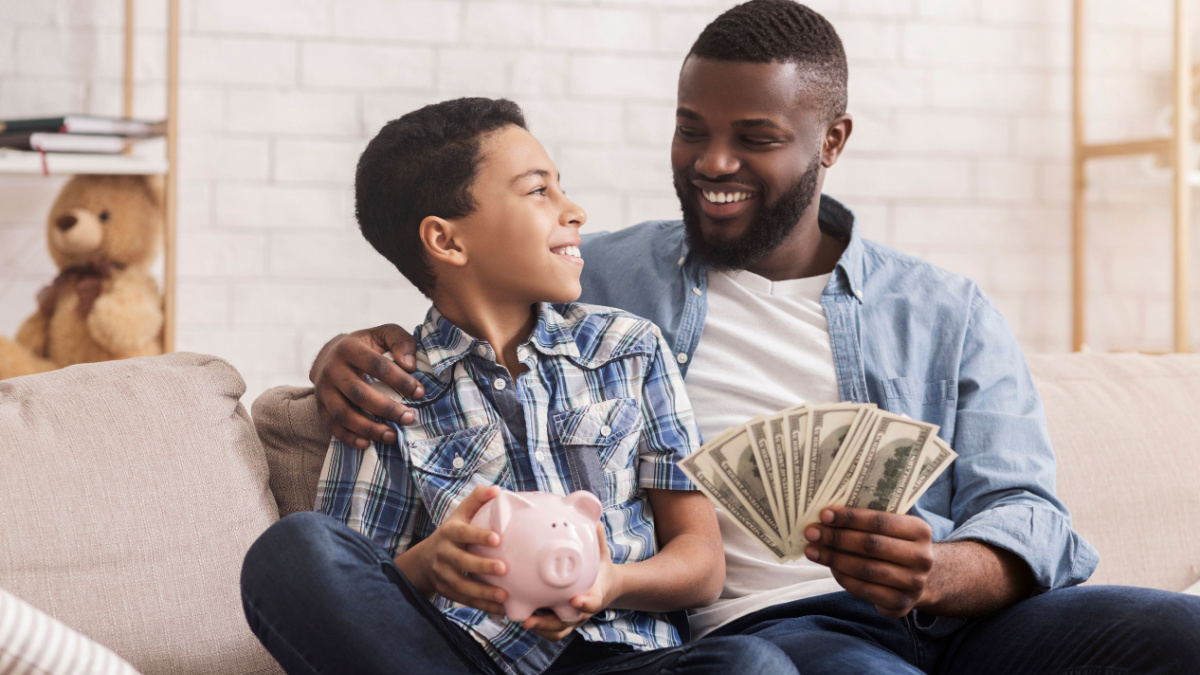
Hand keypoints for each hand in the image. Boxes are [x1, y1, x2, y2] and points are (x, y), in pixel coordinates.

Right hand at [311, 324, 424, 448]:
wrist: (328, 355)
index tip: (419, 392)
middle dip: (386, 408)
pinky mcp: (320, 406)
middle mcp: (332, 369)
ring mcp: (323, 390)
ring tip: (392, 436)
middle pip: (359, 393)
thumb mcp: (383, 334)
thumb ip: (401, 341)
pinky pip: (332, 426)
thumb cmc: (365, 346)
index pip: (376, 365)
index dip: (399, 380)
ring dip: (368, 428)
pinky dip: (349, 437)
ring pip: (343, 414)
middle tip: (409, 417)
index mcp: (349, 348)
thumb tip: (410, 365)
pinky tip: (367, 444)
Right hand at [410, 485, 509, 615]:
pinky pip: (465, 601)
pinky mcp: (447, 591)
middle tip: (504, 569)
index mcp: (449, 533)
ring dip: (483, 592)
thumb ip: (477, 499)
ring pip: (462, 586)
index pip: (463, 533)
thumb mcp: (461, 513)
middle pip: (461, 562)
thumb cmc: (454, 531)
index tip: (498, 539)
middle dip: (482, 567)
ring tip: (504, 596)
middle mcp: (444, 554)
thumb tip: (497, 490)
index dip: (478, 536)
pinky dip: (482, 606)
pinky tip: (501, 609)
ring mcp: (443, 575)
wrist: (426, 558)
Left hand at [522, 523, 617, 640]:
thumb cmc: (600, 567)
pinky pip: (551, 630)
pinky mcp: (563, 621)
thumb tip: (593, 519)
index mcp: (595, 593)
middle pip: (567, 623)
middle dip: (548, 623)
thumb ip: (597, 538)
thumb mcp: (602, 553)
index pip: (593, 601)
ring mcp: (572, 618)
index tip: (575, 600)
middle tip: (530, 618)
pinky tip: (520, 616)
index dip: (585, 603)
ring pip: (557, 630)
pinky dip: (538, 628)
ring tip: (521, 619)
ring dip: (539, 628)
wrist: (606, 586)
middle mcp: (583, 609)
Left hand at [804, 507, 934, 618]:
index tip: (824, 514)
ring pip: (865, 569)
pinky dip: (843, 578)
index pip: (880, 521)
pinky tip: (829, 567)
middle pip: (871, 545)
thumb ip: (868, 521)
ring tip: (812, 550)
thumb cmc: (895, 546)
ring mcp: (913, 583)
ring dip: (834, 559)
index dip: (850, 518)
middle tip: (811, 532)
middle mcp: (921, 557)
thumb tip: (827, 515)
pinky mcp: (900, 603)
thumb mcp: (893, 529)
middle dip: (836, 538)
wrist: (919, 580)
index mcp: (920, 531)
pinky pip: (864, 590)